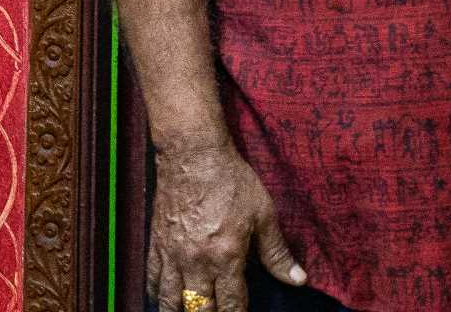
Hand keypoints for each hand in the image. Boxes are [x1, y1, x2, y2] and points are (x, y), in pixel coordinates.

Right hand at [147, 142, 305, 311]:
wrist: (193, 154)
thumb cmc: (231, 180)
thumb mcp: (263, 213)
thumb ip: (277, 252)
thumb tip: (298, 279)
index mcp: (226, 257)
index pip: (231, 305)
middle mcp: (197, 262)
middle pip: (200, 310)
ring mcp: (173, 255)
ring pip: (171, 302)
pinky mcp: (156, 244)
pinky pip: (152, 280)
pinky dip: (158, 295)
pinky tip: (166, 299)